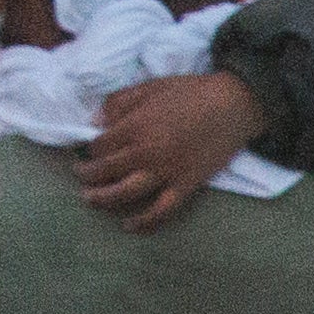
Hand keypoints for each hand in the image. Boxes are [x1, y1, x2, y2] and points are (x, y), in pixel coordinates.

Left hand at [75, 68, 271, 231]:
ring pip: (126, 193)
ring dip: (104, 199)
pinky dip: (144, 222)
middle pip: (106, 170)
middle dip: (87, 175)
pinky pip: (162, 210)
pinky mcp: (186, 185)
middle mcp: (146, 151)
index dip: (89, 149)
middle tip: (80, 176)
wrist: (232, 105)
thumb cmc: (191, 92)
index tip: (87, 151)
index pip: (100, 145)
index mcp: (136, 125)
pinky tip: (129, 226)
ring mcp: (166, 171)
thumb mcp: (150, 87)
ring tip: (90, 200)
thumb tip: (94, 122)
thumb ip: (120, 102)